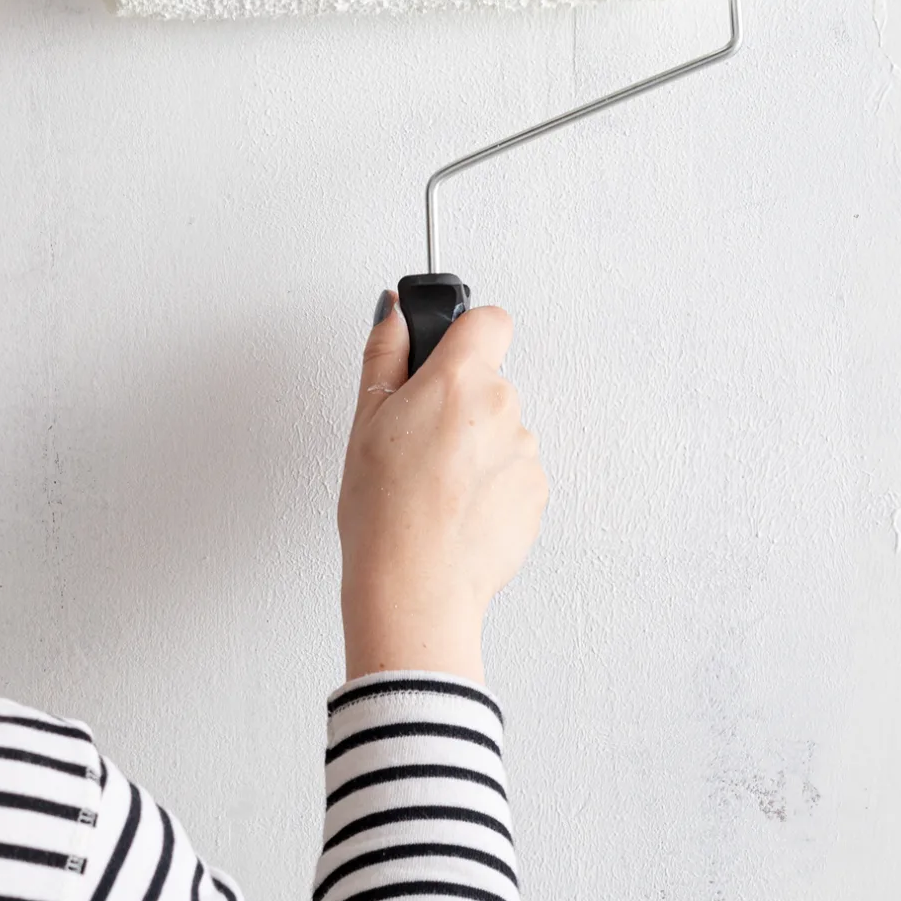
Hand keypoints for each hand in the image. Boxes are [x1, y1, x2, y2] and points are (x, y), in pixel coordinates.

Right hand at [338, 294, 547, 680]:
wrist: (415, 588)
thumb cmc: (383, 514)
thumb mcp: (365, 422)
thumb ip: (384, 355)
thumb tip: (394, 312)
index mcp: (459, 381)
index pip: (488, 320)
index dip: (466, 332)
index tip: (446, 352)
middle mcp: (503, 409)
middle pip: (489, 383)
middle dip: (458, 404)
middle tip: (417, 444)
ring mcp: (525, 453)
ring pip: (500, 432)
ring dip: (475, 449)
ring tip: (434, 488)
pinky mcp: (536, 494)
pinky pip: (513, 474)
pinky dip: (490, 486)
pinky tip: (456, 511)